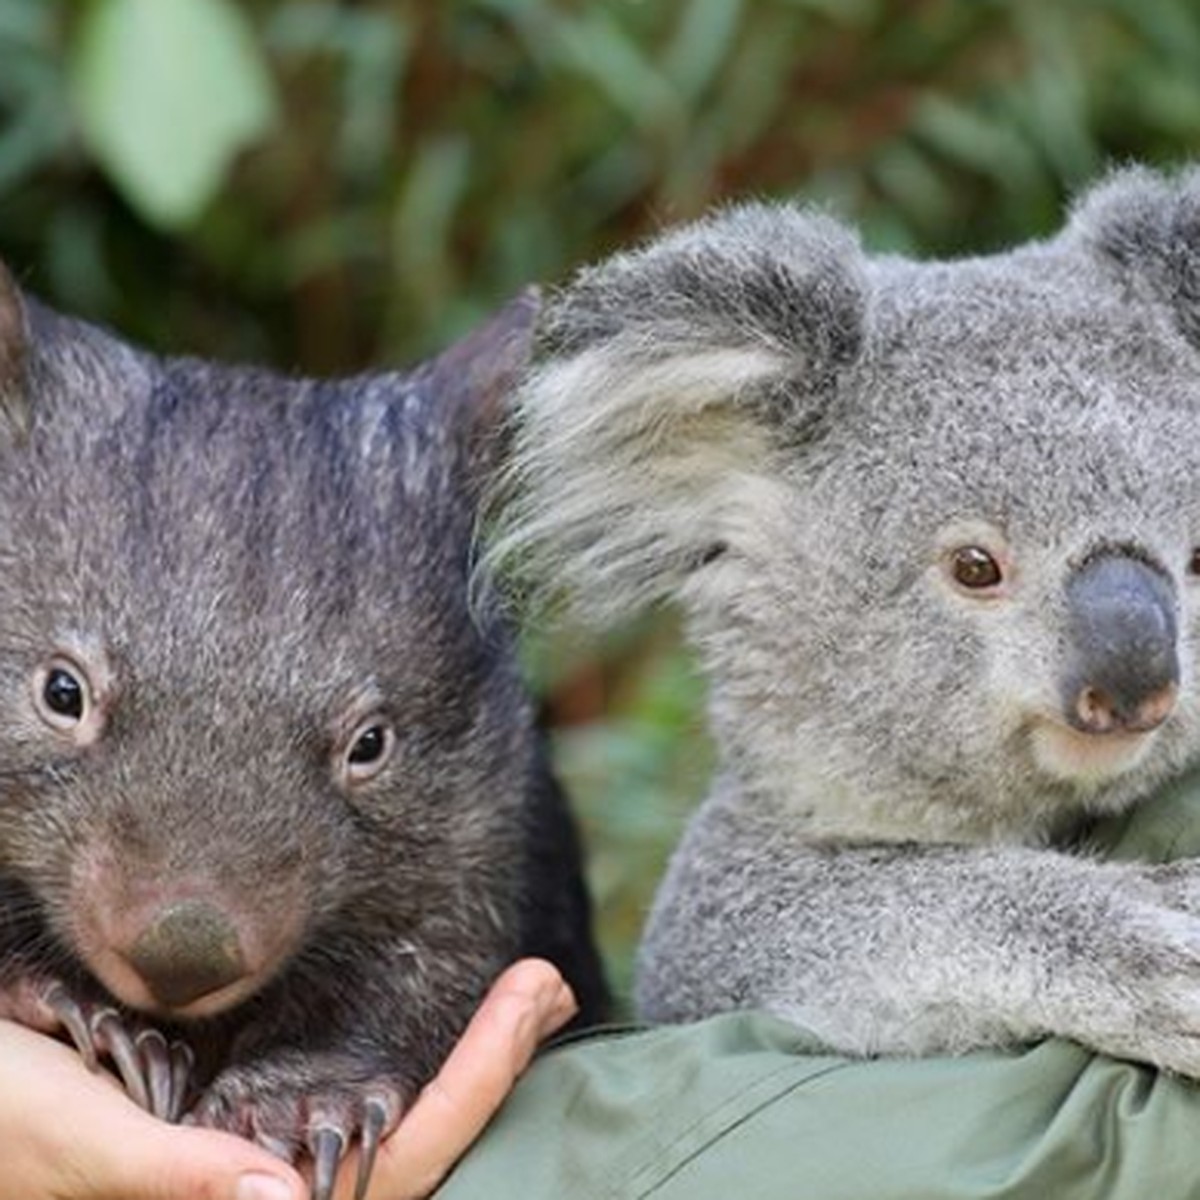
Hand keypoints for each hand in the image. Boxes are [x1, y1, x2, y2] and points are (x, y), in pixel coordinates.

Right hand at [0, 958, 576, 1199]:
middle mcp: (264, 1187)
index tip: (527, 999)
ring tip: (530, 986)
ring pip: (394, 1118)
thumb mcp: (79, 1141)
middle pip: (414, 1139)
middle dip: (492, 1062)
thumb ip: (176, 1177)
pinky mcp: (243, 1115)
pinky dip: (415, 1050)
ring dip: (471, 1057)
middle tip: (547, 979)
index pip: (392, 1167)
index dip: (470, 1090)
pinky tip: (450, 1014)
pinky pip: (349, 1091)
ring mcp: (262, 1149)